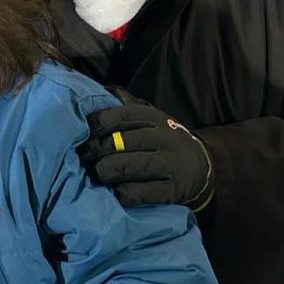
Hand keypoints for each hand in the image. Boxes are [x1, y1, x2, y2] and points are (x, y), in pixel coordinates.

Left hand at [79, 94, 213, 211]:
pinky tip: (115, 192)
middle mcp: (164, 137)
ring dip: (108, 171)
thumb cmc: (165, 141)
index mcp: (155, 118)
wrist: (203, 167)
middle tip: (81, 158)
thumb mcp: (152, 119)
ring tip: (95, 175)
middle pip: (123, 141)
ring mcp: (171, 163)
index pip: (122, 115)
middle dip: (97, 150)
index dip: (97, 123)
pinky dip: (126, 192)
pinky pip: (145, 191)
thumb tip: (102, 90)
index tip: (80, 132)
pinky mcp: (175, 190)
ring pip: (132, 165)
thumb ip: (128, 107)